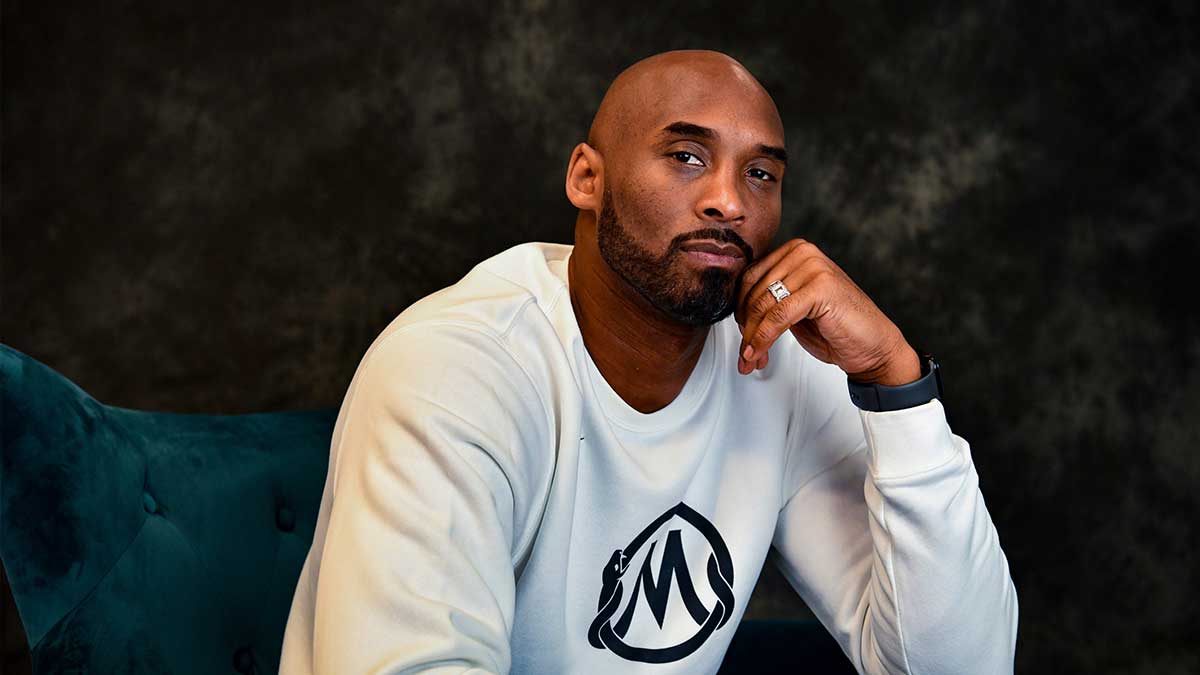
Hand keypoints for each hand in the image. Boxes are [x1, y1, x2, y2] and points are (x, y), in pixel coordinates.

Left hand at [733, 238, 920, 385]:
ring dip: (752, 339)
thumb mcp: (792, 309)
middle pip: (752, 292)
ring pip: (763, 305)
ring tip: (752, 360)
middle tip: (746, 355)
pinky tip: (759, 354)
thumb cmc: (835, 328)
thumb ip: (768, 301)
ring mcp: (813, 266)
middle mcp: (803, 252)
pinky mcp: (821, 287)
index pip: (748, 278)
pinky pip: (778, 316)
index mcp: (794, 251)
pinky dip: (764, 338)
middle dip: (745, 328)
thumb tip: (733, 312)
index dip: (739, 311)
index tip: (741, 337)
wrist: (873, 346)